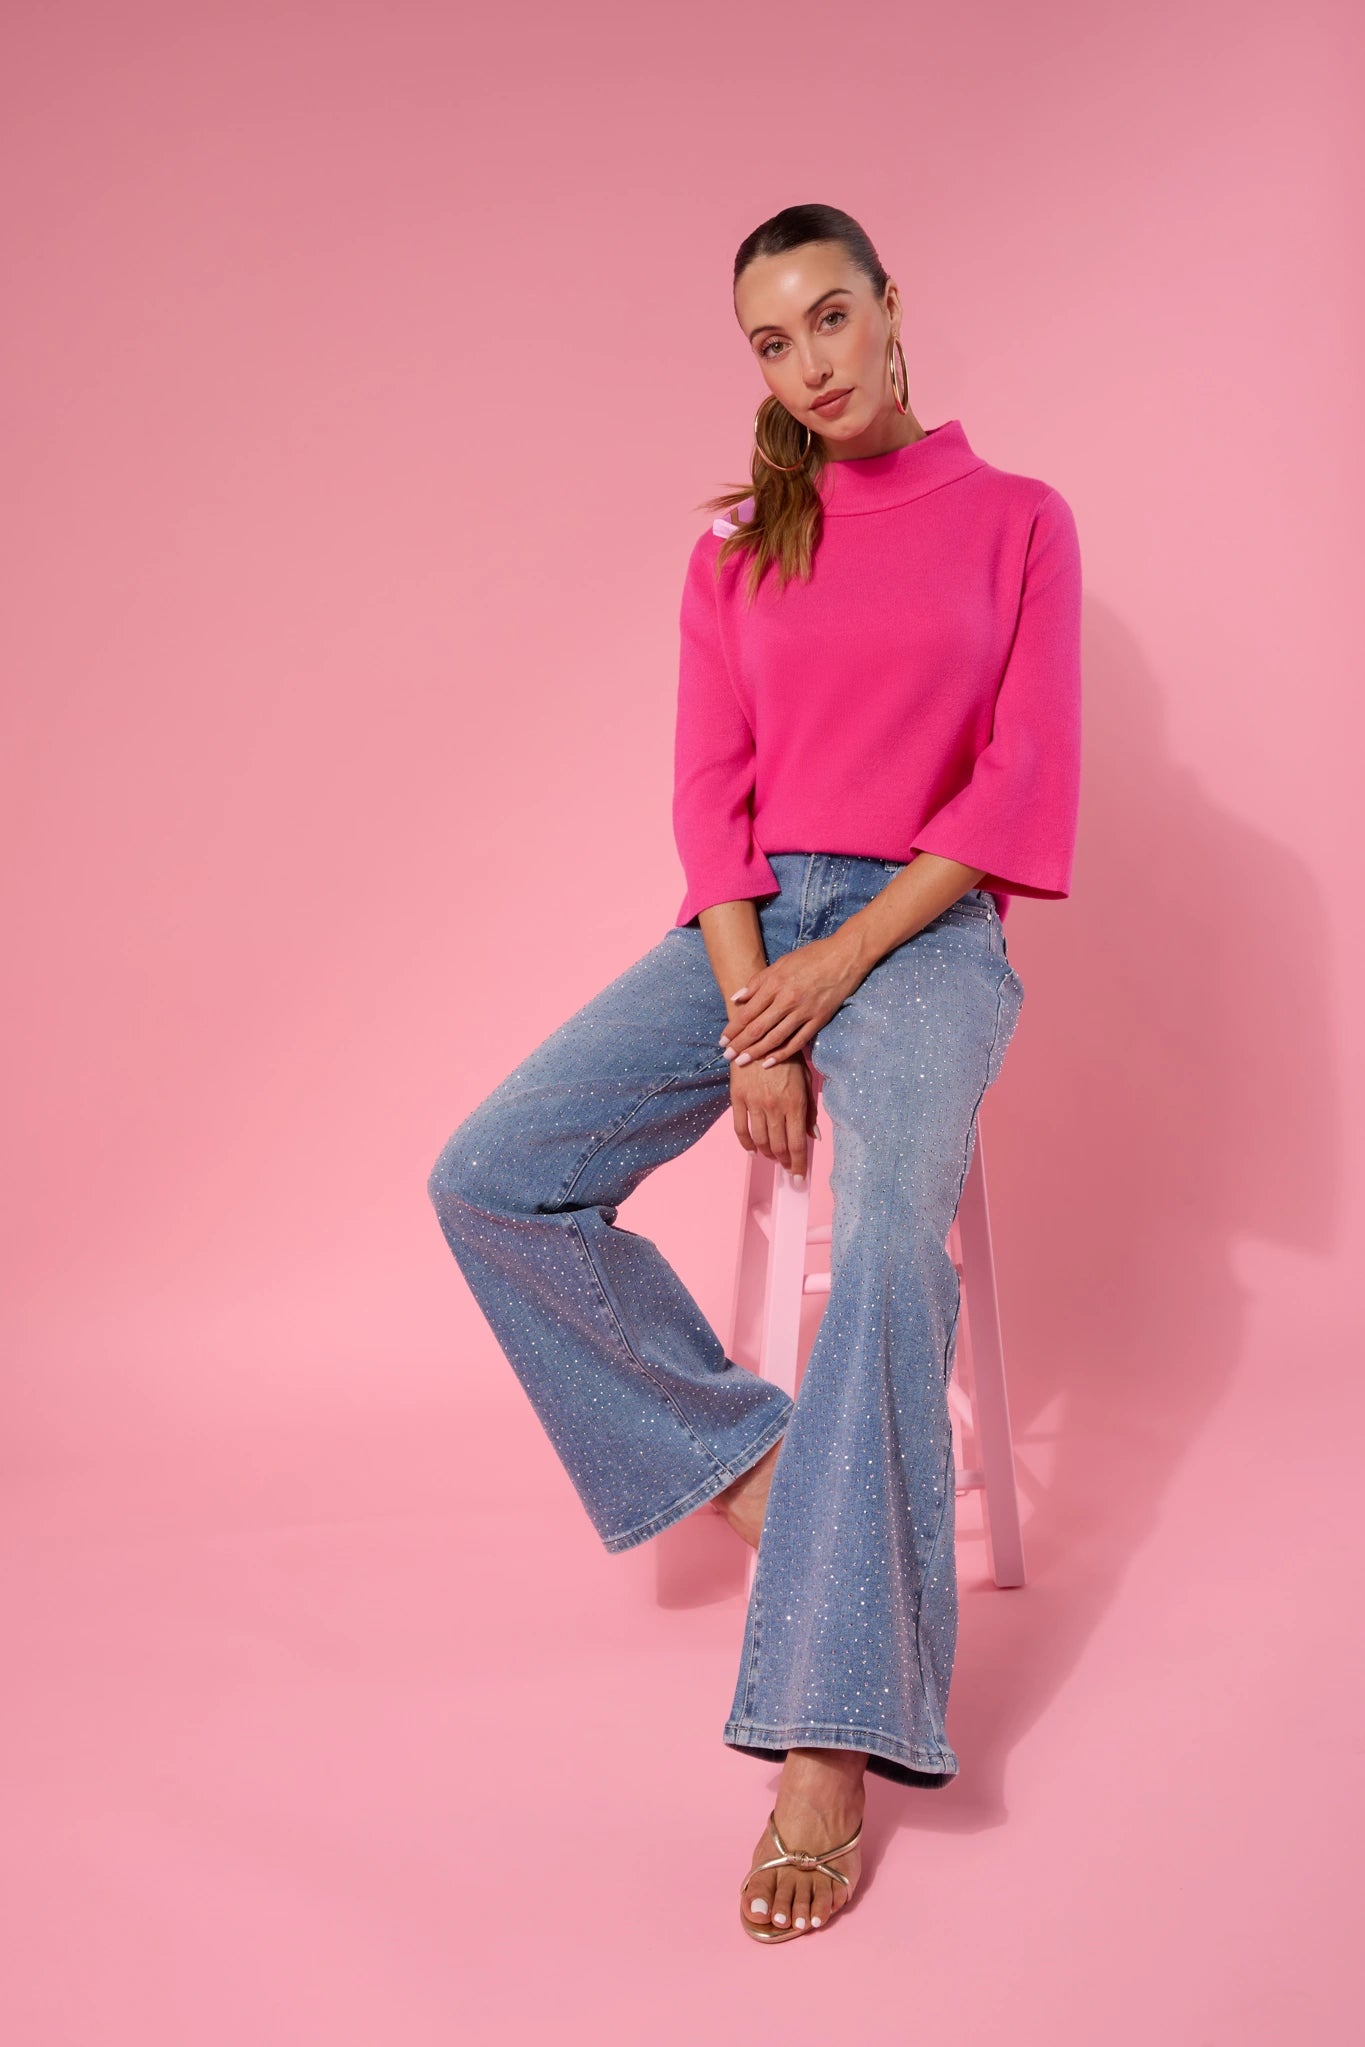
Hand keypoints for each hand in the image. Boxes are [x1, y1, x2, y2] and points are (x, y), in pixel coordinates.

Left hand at [719, 932, 862, 1069]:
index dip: (733, 1028)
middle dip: (740, 1044)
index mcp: (775, 984)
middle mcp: (787, 1000)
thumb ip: (758, 982)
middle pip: (758, 1028)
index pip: (748, 1012)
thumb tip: (736, 998)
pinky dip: (783, 1053)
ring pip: (775, 1038)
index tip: (723, 1040)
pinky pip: (798, 1041)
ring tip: (743, 1062)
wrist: (844, 957)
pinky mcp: (819, 1020)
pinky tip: (769, 1062)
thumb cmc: (811, 957)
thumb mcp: (780, 963)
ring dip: (757, 1052)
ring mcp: (804, 1011)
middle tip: (728, 1056)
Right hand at [729, 1056, 818, 1179]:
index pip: (798, 1143)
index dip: (798, 1165)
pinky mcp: (738, 1098)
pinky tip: (753, 1150)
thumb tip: (815, 1137)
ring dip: (767, 1154)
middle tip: (788, 1170)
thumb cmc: (787, 1059)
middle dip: (785, 1162)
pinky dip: (746, 1143)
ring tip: (773, 1158)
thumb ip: (810, 1110)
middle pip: (779, 1146)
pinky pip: (740, 1128)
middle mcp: (775, 1106)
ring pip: (760, 1140)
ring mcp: (754, 1103)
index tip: (799, 1178)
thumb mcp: (806, 1081)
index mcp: (795, 1103)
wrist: (760, 1037)